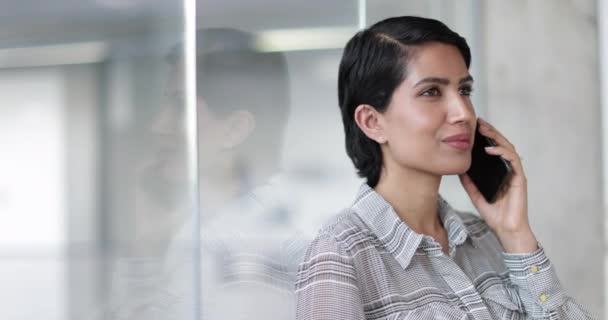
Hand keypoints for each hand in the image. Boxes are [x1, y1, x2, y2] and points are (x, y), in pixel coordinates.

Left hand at [459, 118, 537, 252]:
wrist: (506, 229)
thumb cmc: (494, 213)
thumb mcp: (475, 194)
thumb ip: (469, 182)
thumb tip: (458, 169)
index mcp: (498, 172)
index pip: (493, 149)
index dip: (485, 137)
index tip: (473, 127)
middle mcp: (508, 169)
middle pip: (501, 145)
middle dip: (490, 132)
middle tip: (478, 121)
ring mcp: (514, 173)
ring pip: (508, 148)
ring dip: (496, 137)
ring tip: (484, 130)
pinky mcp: (519, 178)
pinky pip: (513, 160)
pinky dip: (502, 152)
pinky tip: (491, 149)